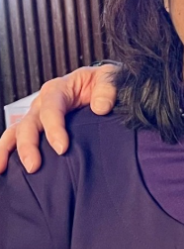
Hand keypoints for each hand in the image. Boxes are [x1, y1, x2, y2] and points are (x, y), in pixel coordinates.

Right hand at [0, 64, 118, 173]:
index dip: (54, 129)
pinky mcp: (36, 128)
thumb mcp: (109, 77)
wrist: (101, 85)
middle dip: (28, 145)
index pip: (51, 109)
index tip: (62, 148)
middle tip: (34, 166)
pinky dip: (5, 152)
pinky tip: (1, 169)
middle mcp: (42, 103)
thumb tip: (100, 107)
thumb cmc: (102, 81)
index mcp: (59, 88)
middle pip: (28, 123)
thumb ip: (107, 89)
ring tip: (2, 170)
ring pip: (15, 132)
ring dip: (8, 151)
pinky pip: (14, 139)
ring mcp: (36, 116)